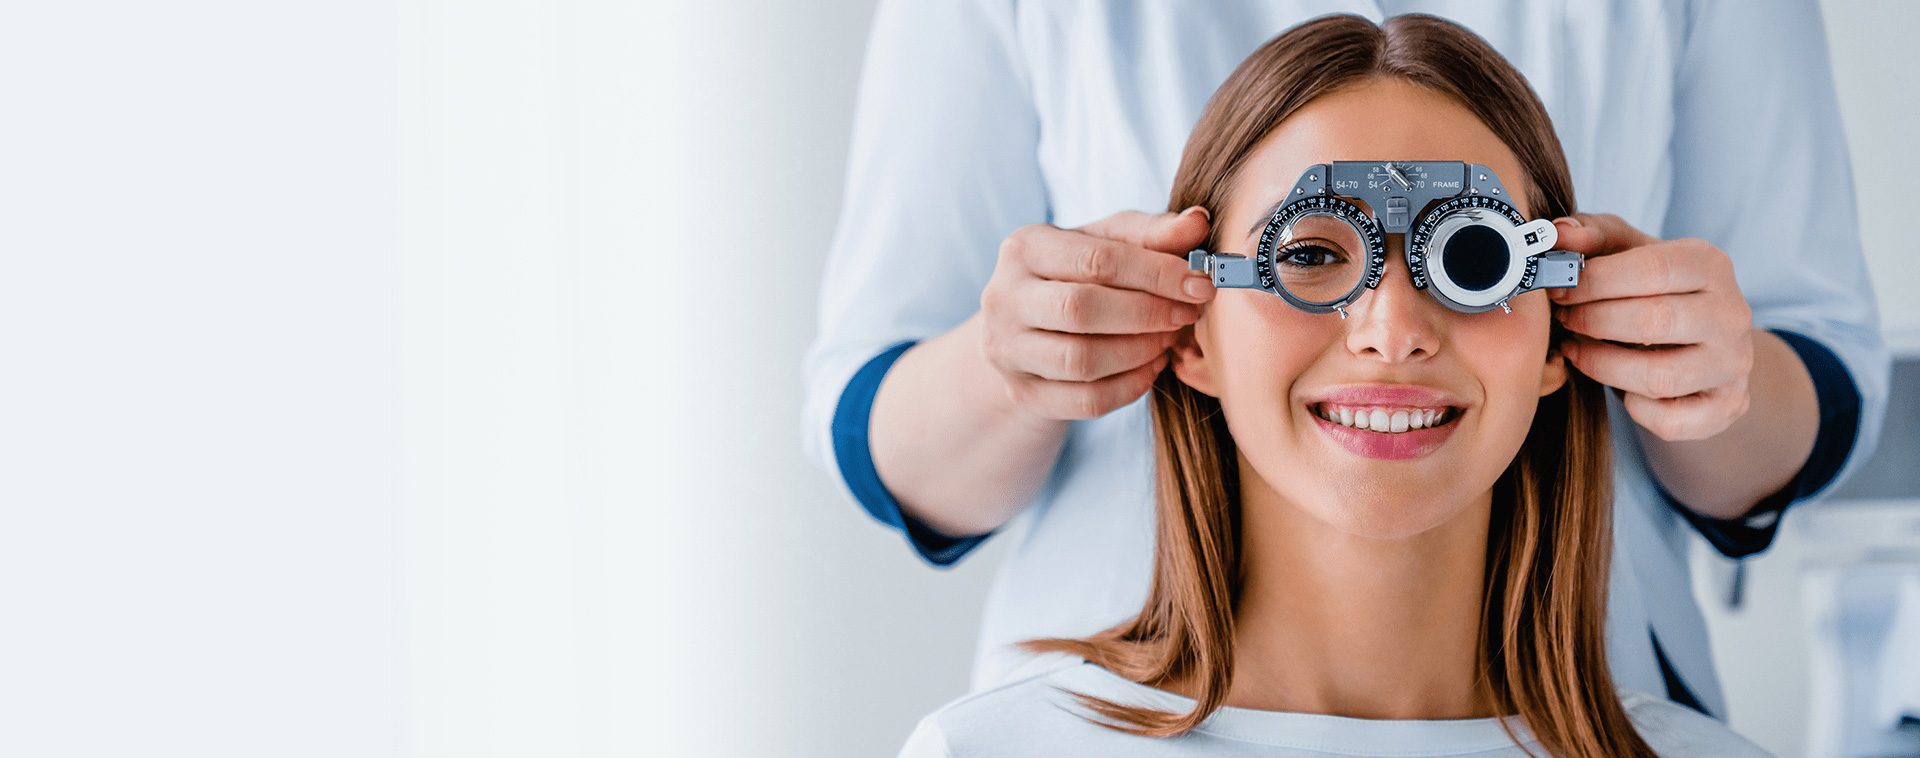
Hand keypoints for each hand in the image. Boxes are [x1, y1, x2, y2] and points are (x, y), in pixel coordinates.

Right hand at [980, 207, 1214, 420]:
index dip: (1157, 273)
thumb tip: (1198, 222)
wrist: (1026, 328)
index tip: (1200, 284)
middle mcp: (1003, 297)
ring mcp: (1006, 350)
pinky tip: (1152, 366)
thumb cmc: (1076, 275)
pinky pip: (1084, 401)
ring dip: (1140, 351)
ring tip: (1168, 339)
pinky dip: (1129, 387)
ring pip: (1081, 360)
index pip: (1097, 259)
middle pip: (1082, 309)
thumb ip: (1152, 232)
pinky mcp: (1020, 392)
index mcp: (1024, 248)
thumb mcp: (1108, 243)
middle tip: (1187, 314)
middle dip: (1148, 314)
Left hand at [1548, 213, 1755, 440]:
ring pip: (1659, 377)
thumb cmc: (1653, 289)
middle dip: (1592, 322)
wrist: (1703, 342)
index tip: (1558, 289)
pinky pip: (1669, 419)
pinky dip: (1634, 409)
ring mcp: (1734, 364)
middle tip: (1563, 320)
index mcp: (1711, 265)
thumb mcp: (1626, 252)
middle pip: (1653, 322)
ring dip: (1603, 366)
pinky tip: (1619, 388)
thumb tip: (1557, 234)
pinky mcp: (1726, 406)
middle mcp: (1732, 314)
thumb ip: (1592, 236)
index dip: (1594, 282)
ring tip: (1577, 350)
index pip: (1651, 269)